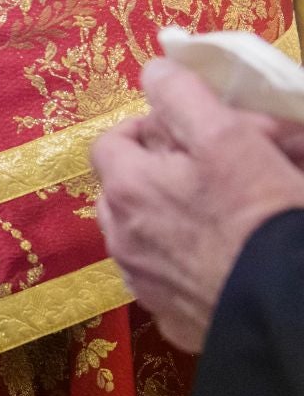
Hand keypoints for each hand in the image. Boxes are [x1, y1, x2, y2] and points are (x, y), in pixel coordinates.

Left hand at [90, 59, 303, 351]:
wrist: (288, 309)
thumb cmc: (261, 215)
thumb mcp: (226, 137)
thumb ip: (181, 97)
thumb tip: (154, 73)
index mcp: (128, 189)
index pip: (110, 142)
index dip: (145, 128)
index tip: (183, 128)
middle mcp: (123, 240)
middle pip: (124, 192)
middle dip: (158, 173)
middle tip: (211, 169)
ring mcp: (147, 286)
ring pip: (144, 238)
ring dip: (170, 219)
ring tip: (218, 213)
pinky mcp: (177, 323)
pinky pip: (172, 282)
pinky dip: (189, 264)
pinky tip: (227, 260)